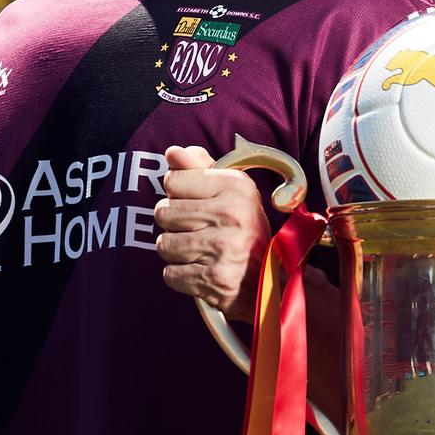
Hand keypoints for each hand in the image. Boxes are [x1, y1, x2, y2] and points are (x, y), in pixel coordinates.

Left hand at [154, 146, 271, 321]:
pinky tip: (202, 272)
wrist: (271, 282)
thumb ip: (199, 168)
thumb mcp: (231, 193)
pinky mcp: (214, 278)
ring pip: (164, 244)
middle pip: (163, 212)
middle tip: (198, 232)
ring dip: (177, 252)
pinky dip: (182, 277)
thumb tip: (172, 152)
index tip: (198, 205)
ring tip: (200, 252)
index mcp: (236, 186)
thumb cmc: (244, 231)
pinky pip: (170, 274)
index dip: (178, 194)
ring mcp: (223, 247)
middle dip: (174, 225)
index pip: (172, 181)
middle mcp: (232, 214)